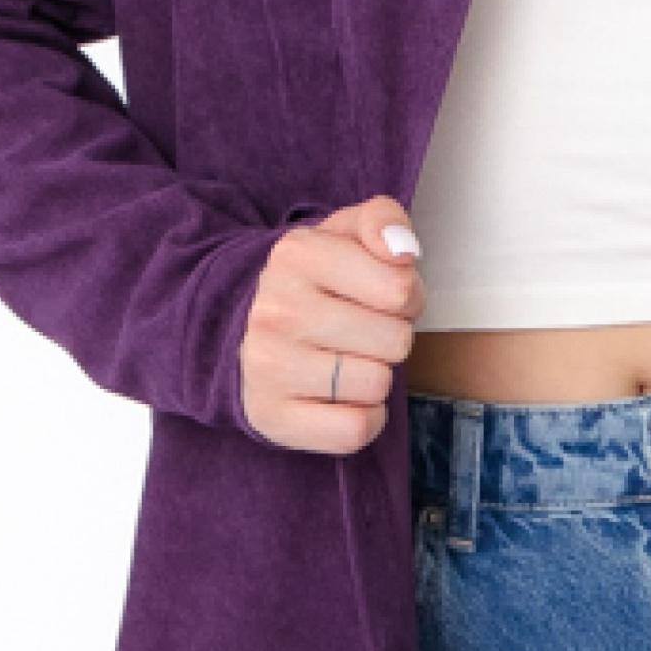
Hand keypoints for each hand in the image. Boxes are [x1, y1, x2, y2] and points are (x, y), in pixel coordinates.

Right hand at [238, 197, 426, 452]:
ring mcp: (268, 366)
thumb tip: (403, 252)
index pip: (400, 289)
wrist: (242, 328)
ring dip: (376, 377)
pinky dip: (364, 418)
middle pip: (395, 341)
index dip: (407, 295)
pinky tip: (344, 397)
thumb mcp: (344, 233)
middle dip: (391, 337)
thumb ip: (383, 220)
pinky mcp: (271, 417)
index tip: (383, 296)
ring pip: (377, 385)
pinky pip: (355, 430)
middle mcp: (276, 310)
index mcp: (298, 255)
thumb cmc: (314, 281)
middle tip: (363, 331)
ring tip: (349, 359)